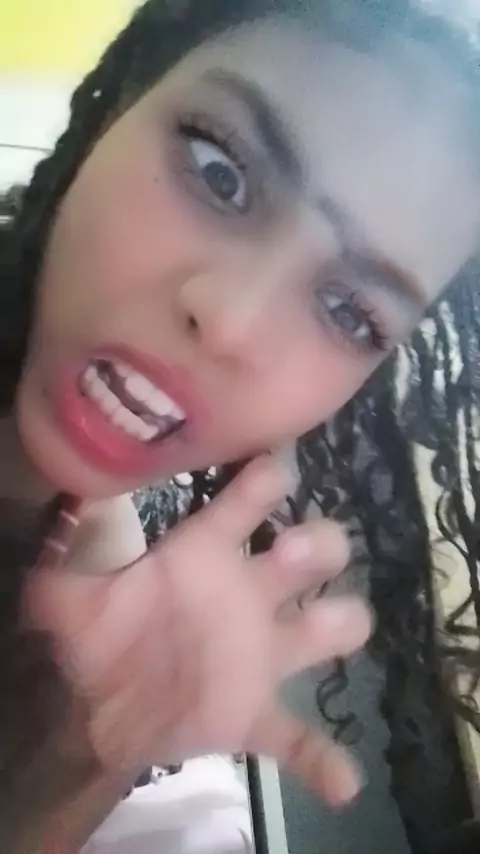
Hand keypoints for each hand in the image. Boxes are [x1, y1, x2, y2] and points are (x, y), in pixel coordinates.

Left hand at [26, 457, 370, 806]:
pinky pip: (300, 738)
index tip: (275, 468)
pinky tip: (343, 782)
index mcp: (204, 556)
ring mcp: (261, 656)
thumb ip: (59, 573)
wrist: (102, 708)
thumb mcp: (72, 600)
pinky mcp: (255, 715)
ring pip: (329, 627)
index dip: (263, 481)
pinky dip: (323, 759)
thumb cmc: (101, 634)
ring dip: (337, 622)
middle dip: (315, 544)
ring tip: (325, 625)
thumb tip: (43, 546)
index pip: (244, 504)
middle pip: (312, 553)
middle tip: (290, 552)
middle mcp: (247, 595)